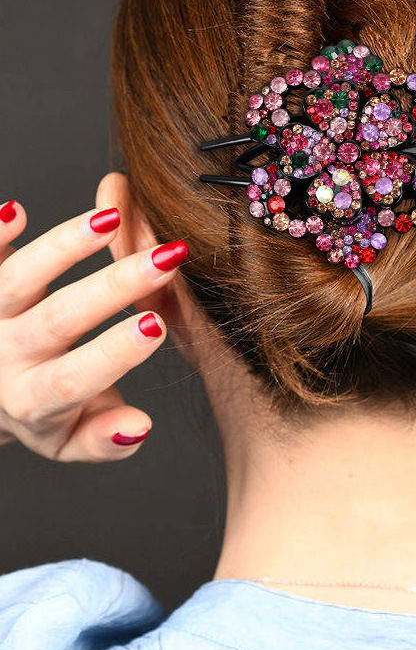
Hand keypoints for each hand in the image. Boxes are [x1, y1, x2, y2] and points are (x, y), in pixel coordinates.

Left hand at [0, 198, 187, 461]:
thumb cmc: (39, 408)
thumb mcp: (69, 439)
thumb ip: (104, 439)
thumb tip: (140, 427)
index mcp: (31, 398)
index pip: (73, 378)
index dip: (114, 353)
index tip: (156, 325)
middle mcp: (6, 353)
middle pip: (57, 319)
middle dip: (114, 287)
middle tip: (165, 260)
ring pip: (18, 279)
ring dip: (64, 246)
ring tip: (109, 218)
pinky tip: (17, 210)